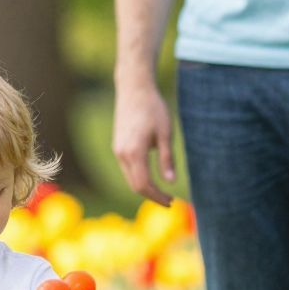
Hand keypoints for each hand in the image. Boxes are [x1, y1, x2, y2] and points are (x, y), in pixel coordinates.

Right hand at [113, 79, 175, 205]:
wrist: (134, 88)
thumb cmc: (153, 108)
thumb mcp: (165, 134)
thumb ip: (167, 159)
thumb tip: (171, 182)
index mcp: (134, 152)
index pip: (143, 185)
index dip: (157, 196)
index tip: (171, 201)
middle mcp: (122, 154)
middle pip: (134, 185)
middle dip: (151, 195)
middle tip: (168, 200)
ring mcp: (117, 150)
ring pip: (129, 178)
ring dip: (144, 187)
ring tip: (161, 190)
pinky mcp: (117, 145)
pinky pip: (126, 168)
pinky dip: (138, 176)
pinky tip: (150, 175)